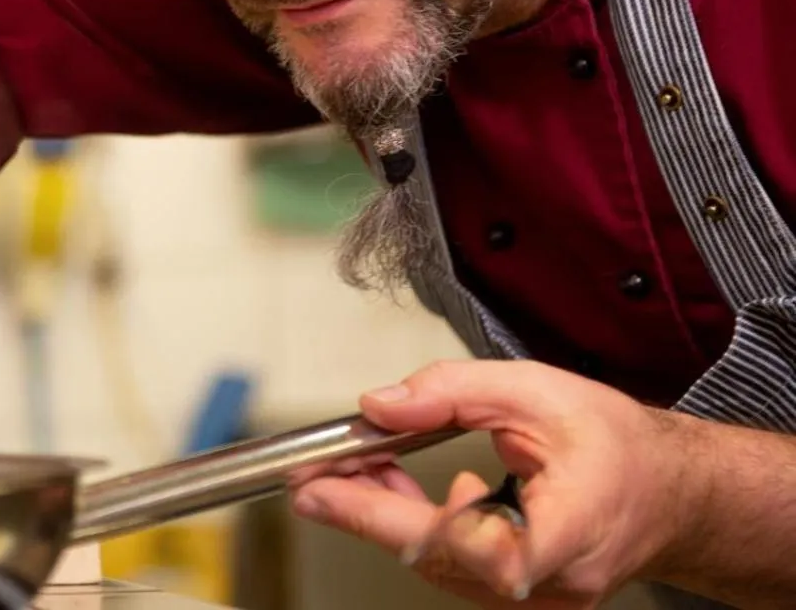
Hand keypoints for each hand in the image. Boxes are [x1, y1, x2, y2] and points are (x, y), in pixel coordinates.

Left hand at [288, 359, 693, 606]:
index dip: (426, 529)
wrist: (669, 494)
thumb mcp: (533, 389)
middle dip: (366, 509)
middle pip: (442, 555)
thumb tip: (378, 405)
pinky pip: (447, 566)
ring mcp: (533, 599)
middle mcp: (551, 580)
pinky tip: (393, 482)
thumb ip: (451, 390)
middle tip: (310, 473)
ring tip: (348, 461)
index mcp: (573, 528)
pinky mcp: (516, 598)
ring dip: (381, 513)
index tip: (358, 502)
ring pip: (436, 564)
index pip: (493, 546)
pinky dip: (411, 522)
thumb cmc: (615, 445)